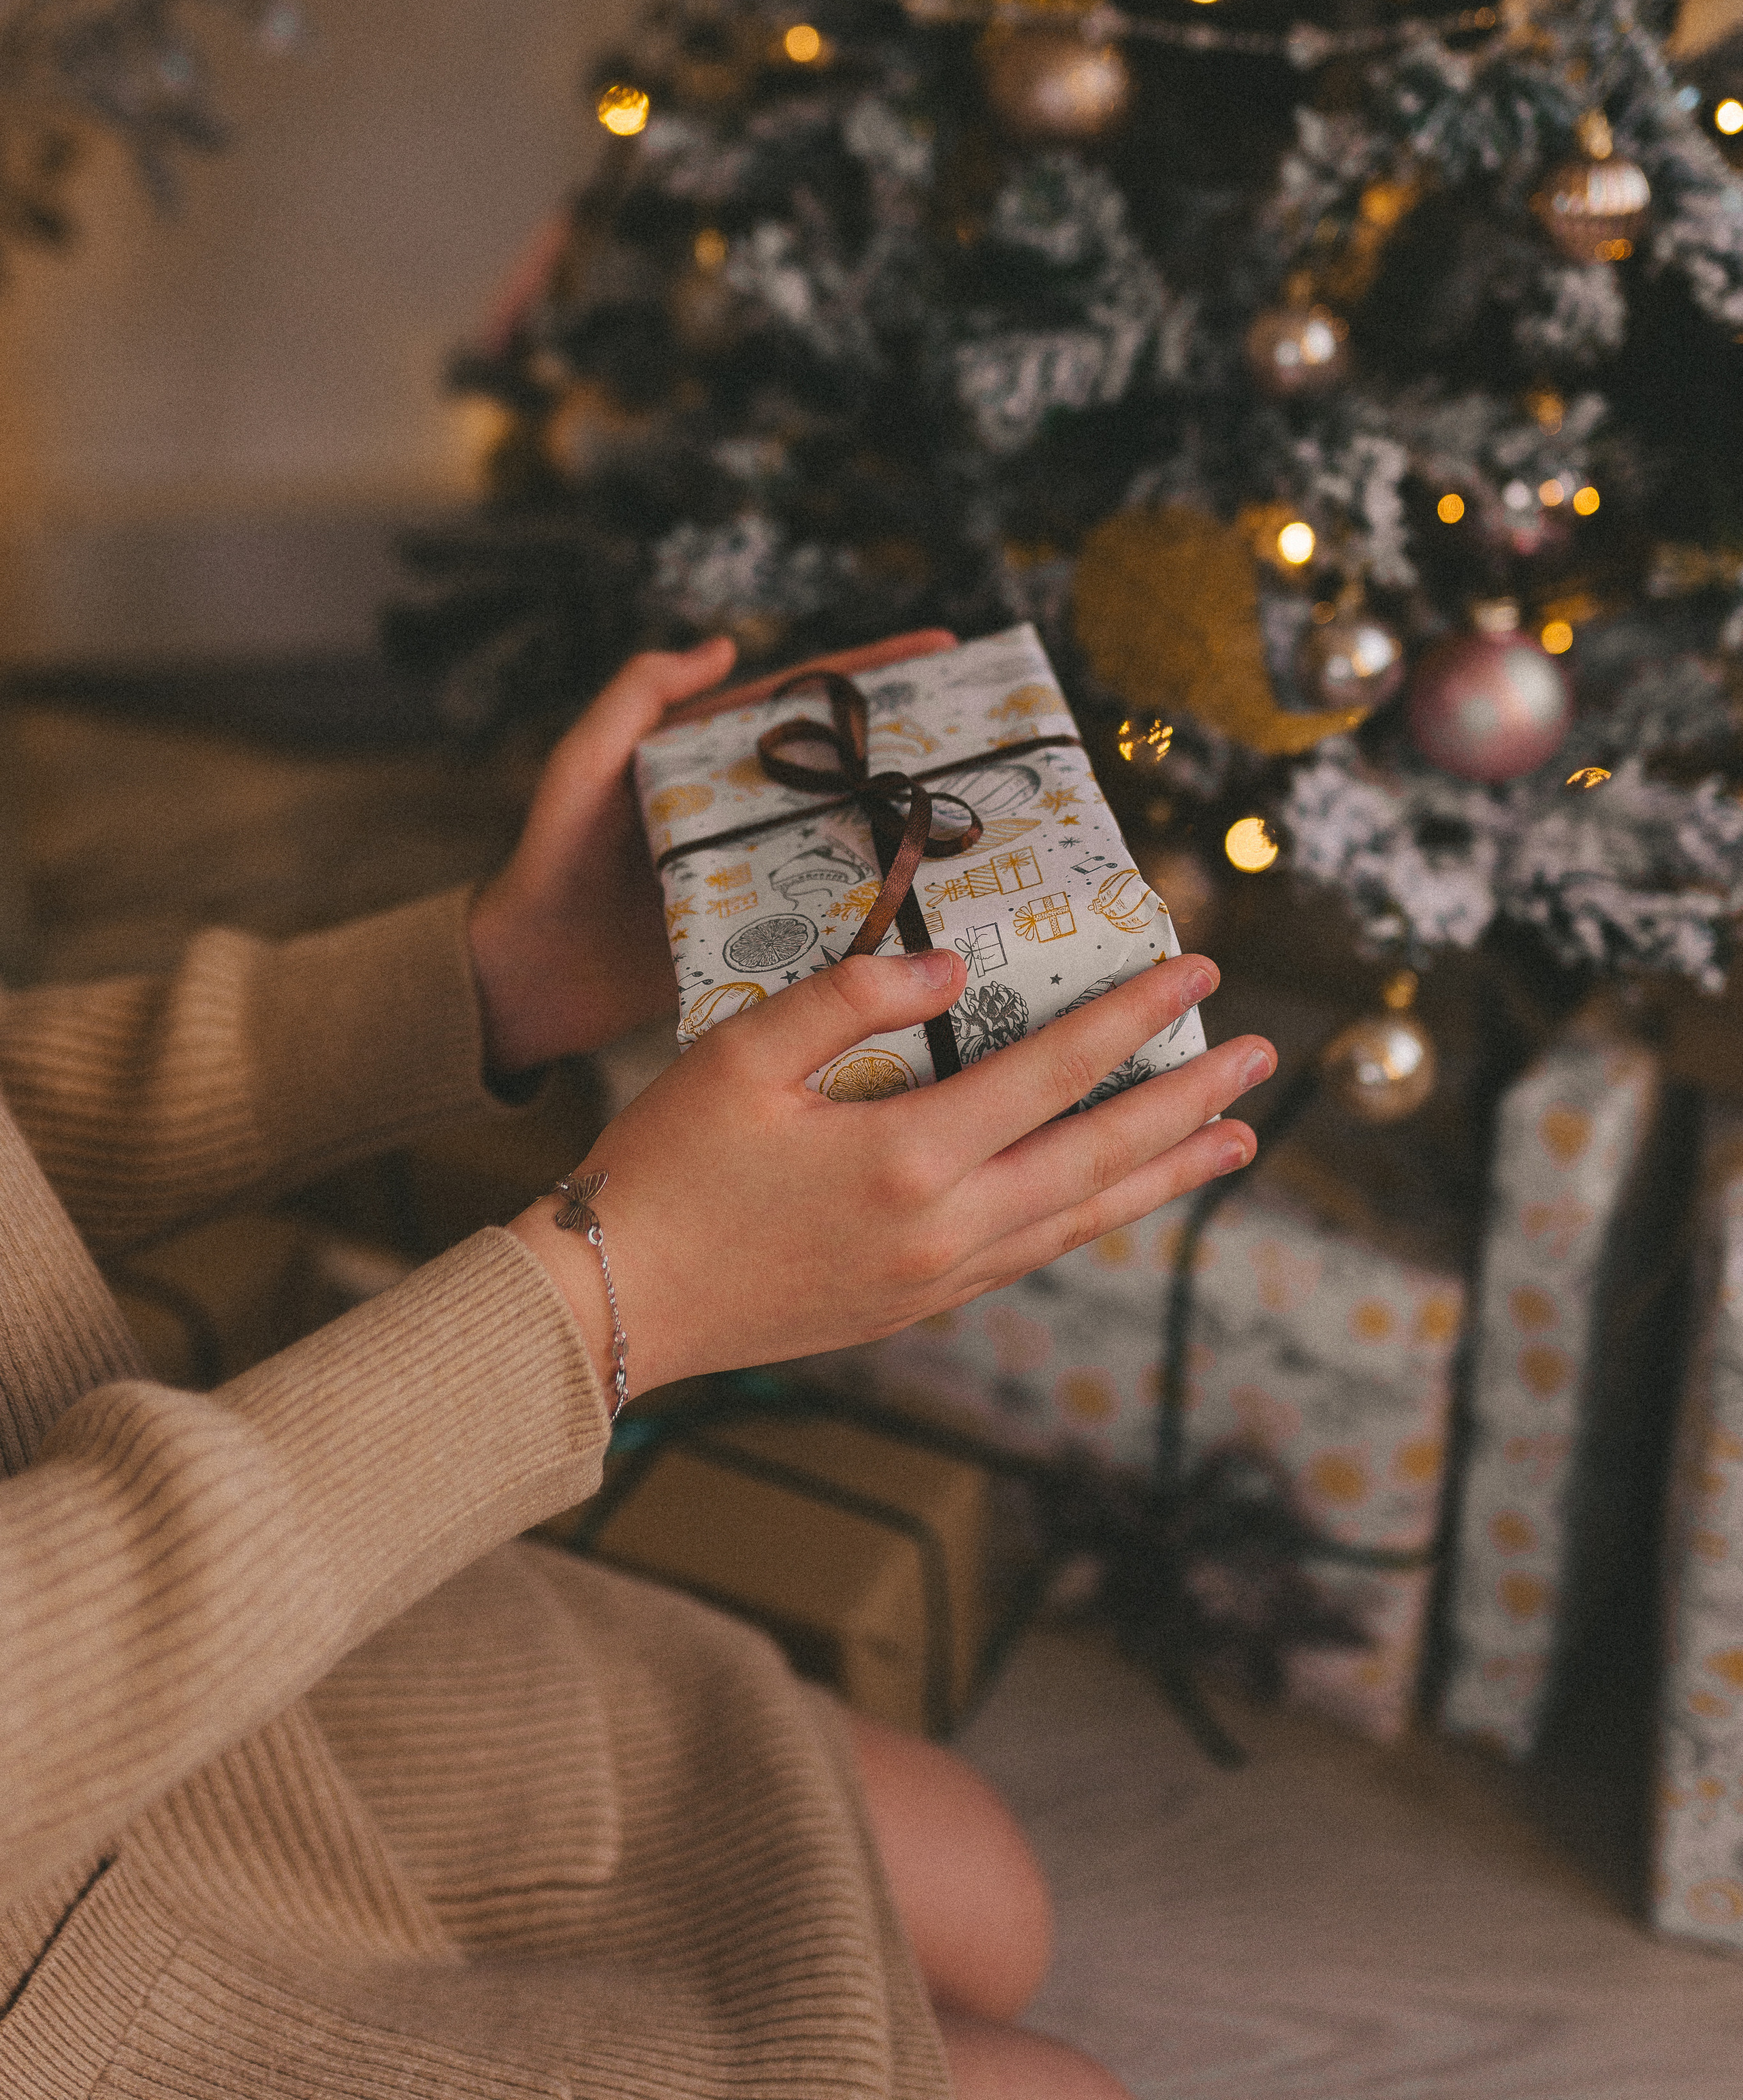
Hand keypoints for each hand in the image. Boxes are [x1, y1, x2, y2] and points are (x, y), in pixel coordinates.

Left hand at [467, 629, 958, 1073]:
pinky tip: (941, 914)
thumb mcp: (582, 770)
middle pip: (850, 767)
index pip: (808, 702)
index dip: (876, 672)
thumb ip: (635, 701)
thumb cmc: (543, 865)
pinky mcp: (762, 935)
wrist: (522, 980)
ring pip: (852, 839)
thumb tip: (722, 644)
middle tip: (999, 740)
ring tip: (991, 819)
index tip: (947, 652)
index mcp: (715, 760)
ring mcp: (759, 873)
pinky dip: (884, 909)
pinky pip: (832, 914)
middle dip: (922, 746)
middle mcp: (747, 811)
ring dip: (914, 829)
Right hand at [509, 947, 1273, 1399]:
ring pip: (1081, 1220)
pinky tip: (1112, 1196)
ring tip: (1233, 1143)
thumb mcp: (741, 1054)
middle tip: (1264, 1061)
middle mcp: (943, 1229)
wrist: (610, 1303)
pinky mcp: (912, 1308)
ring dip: (1163, 1176)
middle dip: (1189, 1105)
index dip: (1134, 1017)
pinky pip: (1031, 1256)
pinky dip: (1090, 1218)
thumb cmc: (664, 1165)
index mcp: (908, 1156)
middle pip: (1100, 1158)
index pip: (1054, 1072)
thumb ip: (849, 997)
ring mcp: (934, 1279)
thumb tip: (953, 967)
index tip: (1200, 971)